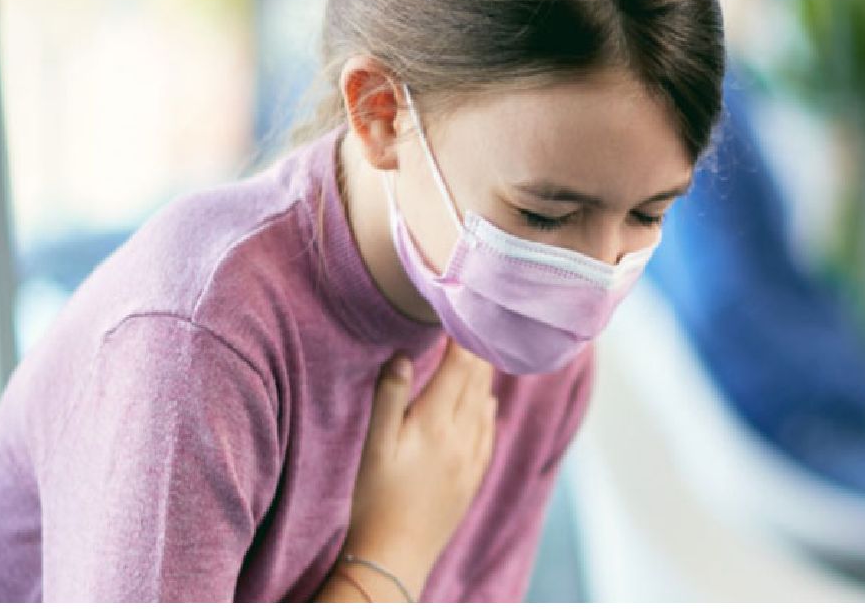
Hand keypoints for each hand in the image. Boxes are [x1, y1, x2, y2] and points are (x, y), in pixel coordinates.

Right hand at [329, 340, 497, 601]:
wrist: (395, 556)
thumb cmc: (375, 500)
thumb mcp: (374, 446)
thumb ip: (389, 397)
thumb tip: (403, 355)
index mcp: (436, 424)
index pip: (458, 368)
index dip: (463, 337)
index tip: (464, 309)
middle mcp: (462, 438)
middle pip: (477, 383)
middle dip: (477, 351)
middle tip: (479, 321)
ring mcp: (470, 460)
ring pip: (485, 406)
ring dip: (486, 377)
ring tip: (485, 353)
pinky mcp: (471, 479)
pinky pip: (488, 434)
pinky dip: (489, 410)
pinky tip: (488, 404)